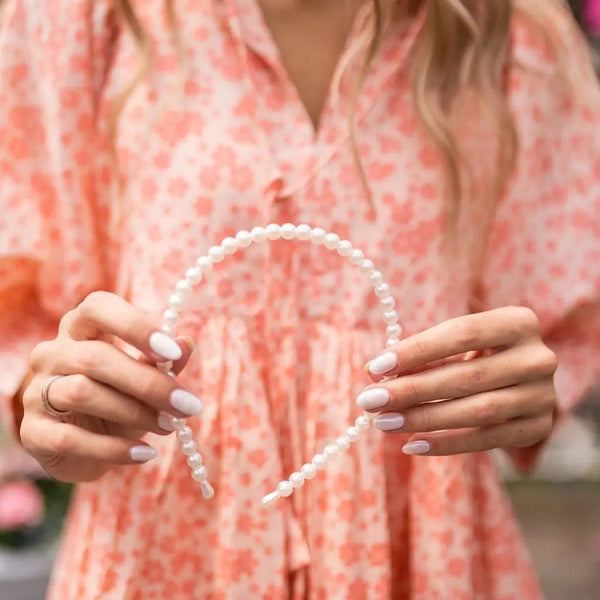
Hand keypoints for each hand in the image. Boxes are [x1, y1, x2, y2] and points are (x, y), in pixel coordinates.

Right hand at [20, 292, 200, 482]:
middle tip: (186, 405)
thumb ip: (163, 361)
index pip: (98, 308)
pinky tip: (144, 453)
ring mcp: (36, 391)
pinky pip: (70, 438)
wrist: (87, 449)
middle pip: (96, 358)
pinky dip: (113, 448)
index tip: (172, 351)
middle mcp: (52, 353)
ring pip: (82, 393)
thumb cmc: (119, 399)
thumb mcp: (145, 378)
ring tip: (168, 427)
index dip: (136, 326)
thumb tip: (186, 343)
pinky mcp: (32, 431)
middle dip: (149, 383)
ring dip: (134, 413)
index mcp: (80, 328)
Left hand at [359, 306, 556, 454]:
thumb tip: (372, 371)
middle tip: (370, 401)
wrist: (523, 378)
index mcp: (518, 322)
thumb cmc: (478, 352)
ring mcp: (543, 396)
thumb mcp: (455, 344)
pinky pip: (487, 440)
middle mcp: (538, 357)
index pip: (461, 333)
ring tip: (384, 423)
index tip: (376, 366)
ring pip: (477, 411)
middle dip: (412, 390)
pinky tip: (412, 444)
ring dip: (424, 418)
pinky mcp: (538, 428)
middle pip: (466, 376)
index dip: (417, 350)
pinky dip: (446, 444)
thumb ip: (420, 355)